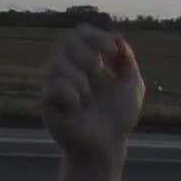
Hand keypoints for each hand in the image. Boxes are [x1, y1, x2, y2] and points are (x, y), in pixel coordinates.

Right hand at [41, 24, 145, 165]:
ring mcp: (57, 85)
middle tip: (98, 70)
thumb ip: (127, 61)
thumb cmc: (119, 119)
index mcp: (90, 62)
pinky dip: (71, 94)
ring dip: (80, 77)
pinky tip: (78, 108)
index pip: (82, 34)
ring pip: (59, 62)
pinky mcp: (48, 103)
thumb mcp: (132, 86)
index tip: (112, 51)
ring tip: (88, 98)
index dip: (96, 36)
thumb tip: (116, 37)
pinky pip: (54, 86)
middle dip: (87, 52)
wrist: (108, 147)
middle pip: (67, 41)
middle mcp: (71, 70)